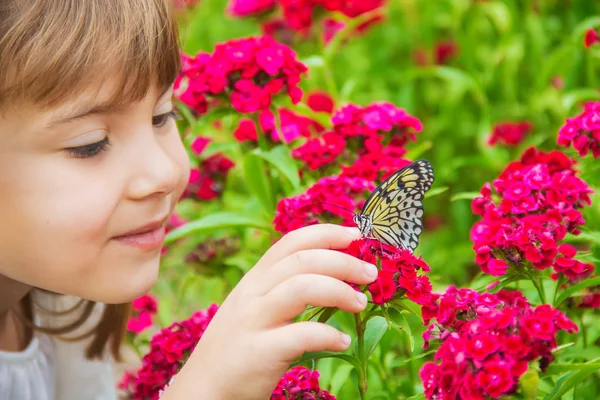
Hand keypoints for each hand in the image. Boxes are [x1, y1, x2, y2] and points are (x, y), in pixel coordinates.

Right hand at [161, 224, 377, 399]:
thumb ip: (282, 287)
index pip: (292, 242)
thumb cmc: (238, 346)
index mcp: (254, 279)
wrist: (203, 389)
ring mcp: (253, 321)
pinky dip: (328, 335)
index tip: (356, 235)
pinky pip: (300, 335)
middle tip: (371, 274)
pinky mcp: (259, 352)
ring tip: (361, 304)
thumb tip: (331, 271)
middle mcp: (252, 293)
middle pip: (303, 260)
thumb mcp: (254, 307)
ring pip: (302, 287)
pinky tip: (343, 342)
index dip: (326, 234)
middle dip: (343, 262)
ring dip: (339, 291)